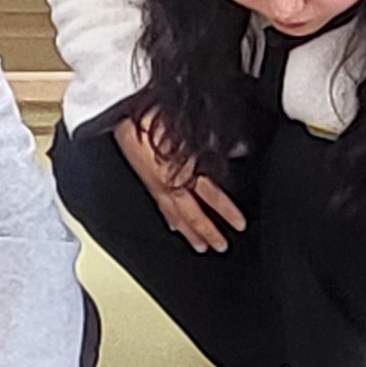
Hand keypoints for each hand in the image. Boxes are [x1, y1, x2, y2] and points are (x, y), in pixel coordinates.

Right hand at [119, 111, 245, 254]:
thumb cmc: (154, 120)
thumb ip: (217, 142)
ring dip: (188, 232)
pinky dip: (170, 219)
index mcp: (184, 170)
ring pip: (175, 215)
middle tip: (219, 246)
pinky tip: (173, 224)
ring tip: (198, 245)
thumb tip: (241, 150)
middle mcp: (171, 183)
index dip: (227, 211)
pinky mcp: (146, 183)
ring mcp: (156, 186)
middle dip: (207, 231)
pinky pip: (161, 207)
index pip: (211, 196)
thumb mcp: (191, 128)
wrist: (124, 120)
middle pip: (193, 214)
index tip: (239, 225)